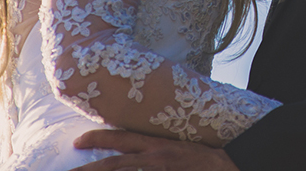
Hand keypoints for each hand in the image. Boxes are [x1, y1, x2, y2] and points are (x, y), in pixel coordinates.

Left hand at [69, 130, 237, 170]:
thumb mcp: (175, 146)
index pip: (122, 138)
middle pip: (113, 164)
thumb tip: (133, 152)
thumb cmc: (202, 157)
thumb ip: (153, 149)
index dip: (98, 138)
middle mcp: (154, 159)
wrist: (227, 166)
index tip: (78, 140)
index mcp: (156, 146)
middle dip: (88, 170)